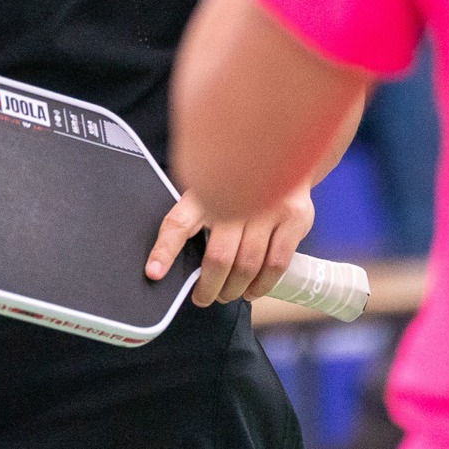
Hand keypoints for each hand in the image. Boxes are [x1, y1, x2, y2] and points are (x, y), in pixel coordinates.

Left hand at [144, 188, 316, 307]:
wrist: (284, 152)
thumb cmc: (238, 181)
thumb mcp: (210, 187)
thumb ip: (195, 217)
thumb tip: (168, 263)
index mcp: (206, 188)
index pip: (179, 221)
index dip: (165, 250)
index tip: (154, 273)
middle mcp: (237, 194)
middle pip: (219, 256)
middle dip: (208, 287)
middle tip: (203, 297)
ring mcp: (269, 205)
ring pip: (247, 265)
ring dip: (234, 289)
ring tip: (227, 294)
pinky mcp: (294, 217)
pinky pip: (276, 264)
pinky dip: (261, 285)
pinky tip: (251, 290)